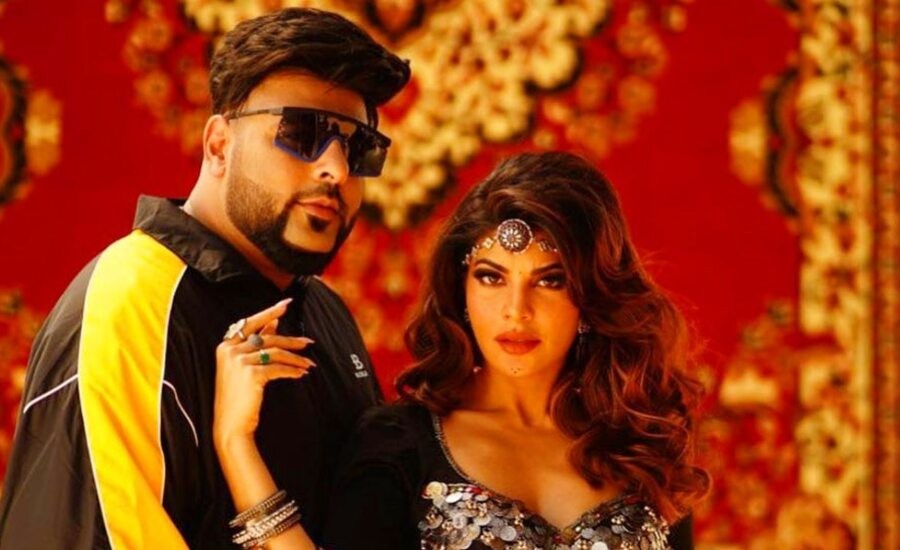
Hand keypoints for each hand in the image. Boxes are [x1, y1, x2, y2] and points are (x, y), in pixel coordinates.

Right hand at [213, 298, 314, 447]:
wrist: (230, 425)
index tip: (287, 304)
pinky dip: (292, 371)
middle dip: (291, 340)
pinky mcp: (250, 373)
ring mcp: (239, 361)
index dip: (269, 312)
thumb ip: (256, 343)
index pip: (250, 323)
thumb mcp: (244, 367)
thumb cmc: (237, 397)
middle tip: (308, 342)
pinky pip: (278, 368)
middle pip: (267, 337)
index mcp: (225, 346)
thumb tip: (274, 323)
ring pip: (275, 352)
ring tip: (308, 364)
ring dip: (295, 358)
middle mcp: (229, 350)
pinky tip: (301, 374)